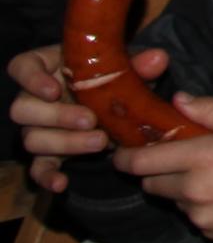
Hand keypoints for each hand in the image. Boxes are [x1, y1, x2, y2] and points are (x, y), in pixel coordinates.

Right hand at [9, 39, 144, 191]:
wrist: (116, 104)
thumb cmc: (113, 78)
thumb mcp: (127, 67)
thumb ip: (139, 63)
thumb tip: (158, 59)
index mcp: (49, 68)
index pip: (22, 67)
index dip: (32, 79)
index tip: (54, 90)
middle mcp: (35, 99)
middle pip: (23, 108)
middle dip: (57, 116)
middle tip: (91, 119)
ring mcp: (38, 128)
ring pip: (32, 138)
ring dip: (65, 143)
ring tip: (101, 142)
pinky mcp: (46, 154)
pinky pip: (37, 168)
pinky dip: (48, 177)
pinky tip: (62, 184)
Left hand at [110, 97, 212, 240]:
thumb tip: (178, 101)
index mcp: (203, 158)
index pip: (143, 162)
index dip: (125, 156)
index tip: (122, 151)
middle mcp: (194, 191)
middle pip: (151, 183)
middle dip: (159, 170)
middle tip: (184, 157)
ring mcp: (201, 216)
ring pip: (173, 200)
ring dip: (181, 188)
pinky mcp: (211, 233)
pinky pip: (192, 216)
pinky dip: (200, 205)